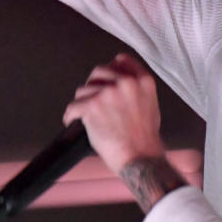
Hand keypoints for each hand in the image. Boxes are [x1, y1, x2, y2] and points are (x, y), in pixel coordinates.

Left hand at [62, 53, 163, 174]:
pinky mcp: (91, 106)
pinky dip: (70, 116)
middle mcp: (125, 83)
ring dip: (82, 103)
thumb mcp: (150, 105)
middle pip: (99, 71)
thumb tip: (120, 79)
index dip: (111, 69)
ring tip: (85, 116)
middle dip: (93, 84)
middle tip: (92, 98)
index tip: (104, 77)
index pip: (121, 61)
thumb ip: (136, 89)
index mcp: (143, 81)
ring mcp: (107, 93)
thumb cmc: (145, 139)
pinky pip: (73, 107)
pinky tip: (71, 122)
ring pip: (83, 90)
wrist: (141, 160)